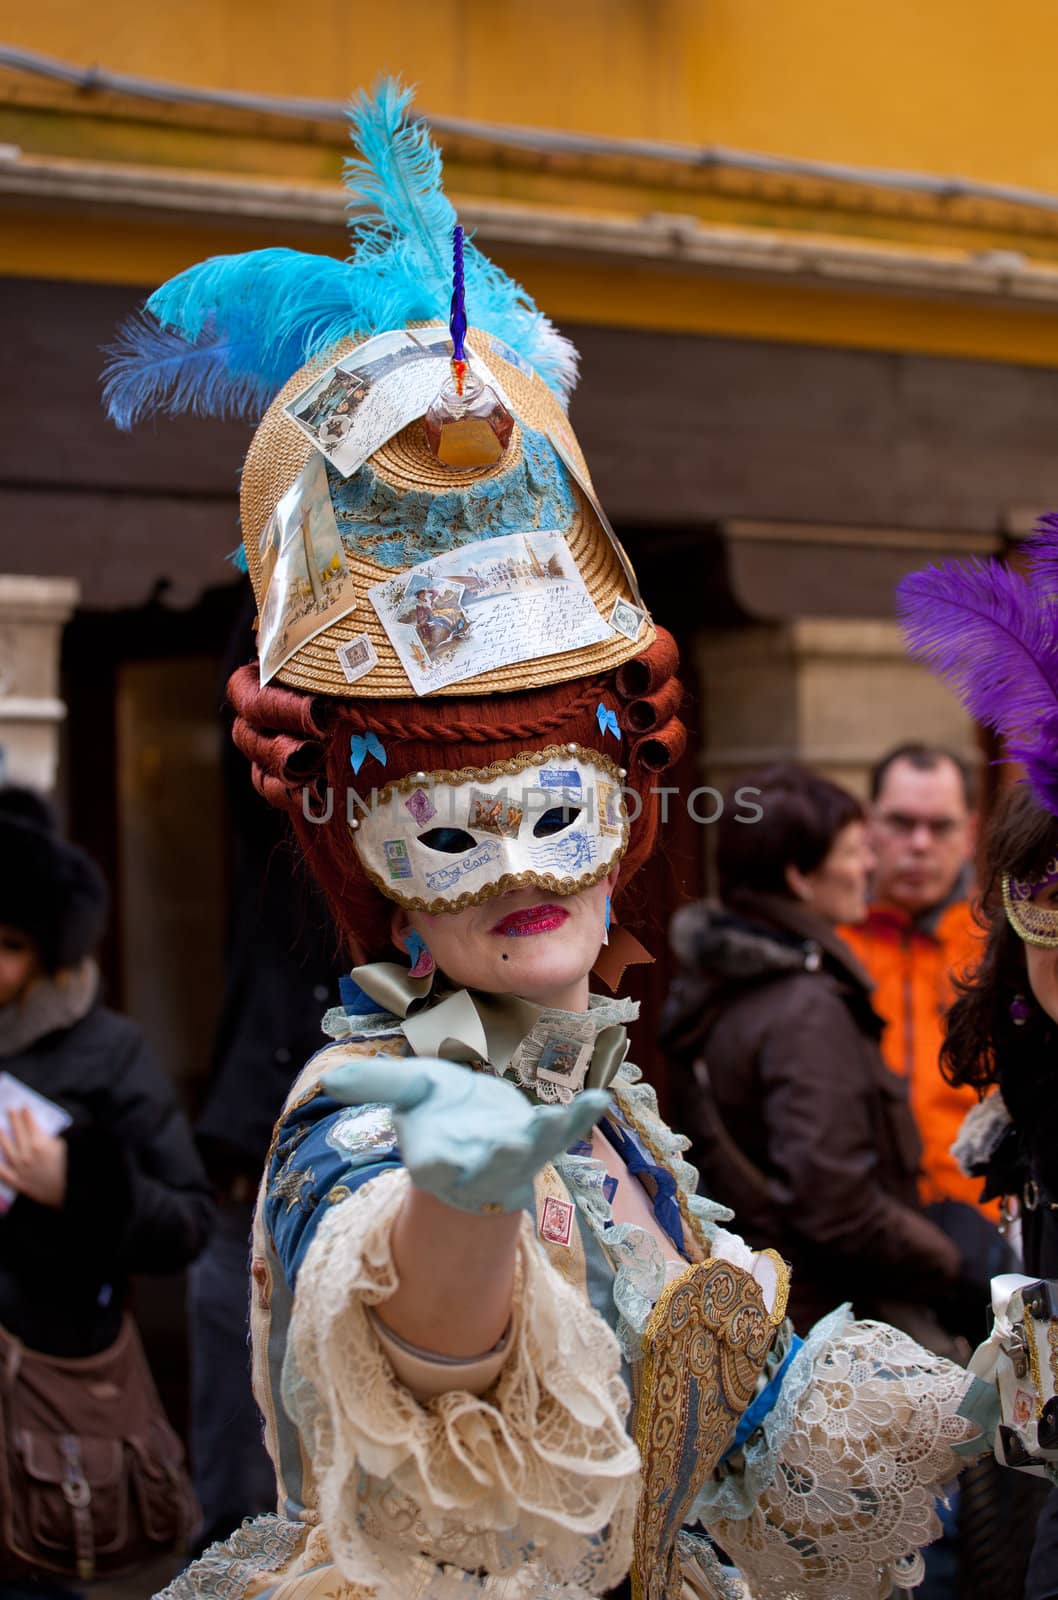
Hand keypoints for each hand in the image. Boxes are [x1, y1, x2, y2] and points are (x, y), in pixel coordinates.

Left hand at [0, 1108, 67, 1208]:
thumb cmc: (70, 1168)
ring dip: (2, 1137)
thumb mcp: (64, 1147)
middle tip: (9, 1110)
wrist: (68, 1193)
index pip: (31, 1124)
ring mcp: (21, 1168)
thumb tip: (41, 1133)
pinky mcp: (18, 1182)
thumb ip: (51, 1139)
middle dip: (14, 1120)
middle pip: (18, 1133)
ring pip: (7, 1150)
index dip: (27, 1115)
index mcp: (40, 1144)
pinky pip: (3, 1173)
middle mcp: (27, 1155)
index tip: (24, 1107)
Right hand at [322, 1055, 608, 1214]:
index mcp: (434, 1157)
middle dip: (498, 1156)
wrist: (473, 1125)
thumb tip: (329, 1080)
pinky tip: (599, 1097)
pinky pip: (566, 1133)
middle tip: (508, 1143)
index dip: (435, 1164)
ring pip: (531, 1154)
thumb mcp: (408, 1090)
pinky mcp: (544, 1142)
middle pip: (486, 1167)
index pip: (431, 1165)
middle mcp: (476, 1165)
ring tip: (556, 1120)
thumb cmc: (437, 1110)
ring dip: (544, 1138)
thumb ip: (376, 1085)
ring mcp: (514, 1157)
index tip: (436, 1161)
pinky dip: (582, 1117)